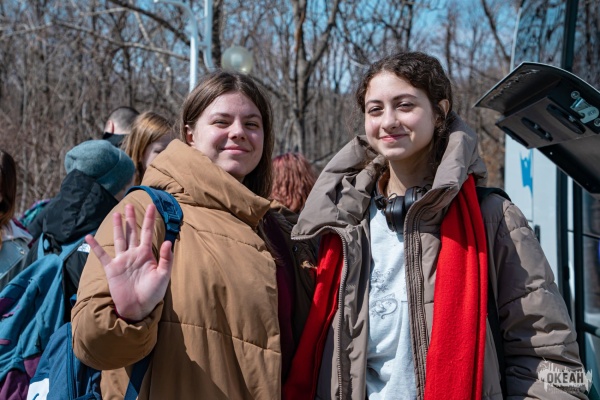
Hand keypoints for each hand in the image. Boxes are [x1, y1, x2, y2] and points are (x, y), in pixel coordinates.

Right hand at [86, 203, 172, 321]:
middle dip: (131, 219)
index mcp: (147, 254)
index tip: (152, 206)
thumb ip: (166, 258)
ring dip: (117, 227)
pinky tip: (89, 237)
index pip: (148, 232)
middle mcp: (134, 254)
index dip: (149, 219)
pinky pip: (102, 255)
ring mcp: (122, 260)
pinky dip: (95, 246)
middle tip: (129, 205)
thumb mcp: (163, 275)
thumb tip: (168, 241)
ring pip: (119, 239)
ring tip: (116, 214)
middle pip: (132, 232)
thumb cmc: (153, 293)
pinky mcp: (111, 269)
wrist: (138, 307)